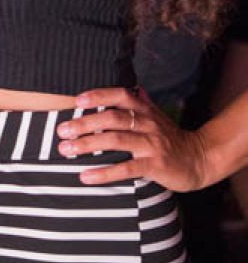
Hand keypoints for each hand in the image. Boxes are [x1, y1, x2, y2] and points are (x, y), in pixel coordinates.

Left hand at [56, 85, 207, 190]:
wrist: (199, 159)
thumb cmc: (170, 138)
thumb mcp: (156, 117)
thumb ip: (141, 103)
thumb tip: (134, 86)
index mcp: (145, 110)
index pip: (120, 96)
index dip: (99, 96)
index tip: (77, 100)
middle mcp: (147, 123)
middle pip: (112, 118)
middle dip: (84, 123)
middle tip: (62, 131)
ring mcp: (151, 144)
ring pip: (115, 140)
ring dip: (88, 144)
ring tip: (66, 150)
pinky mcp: (155, 165)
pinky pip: (126, 168)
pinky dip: (104, 172)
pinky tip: (86, 176)